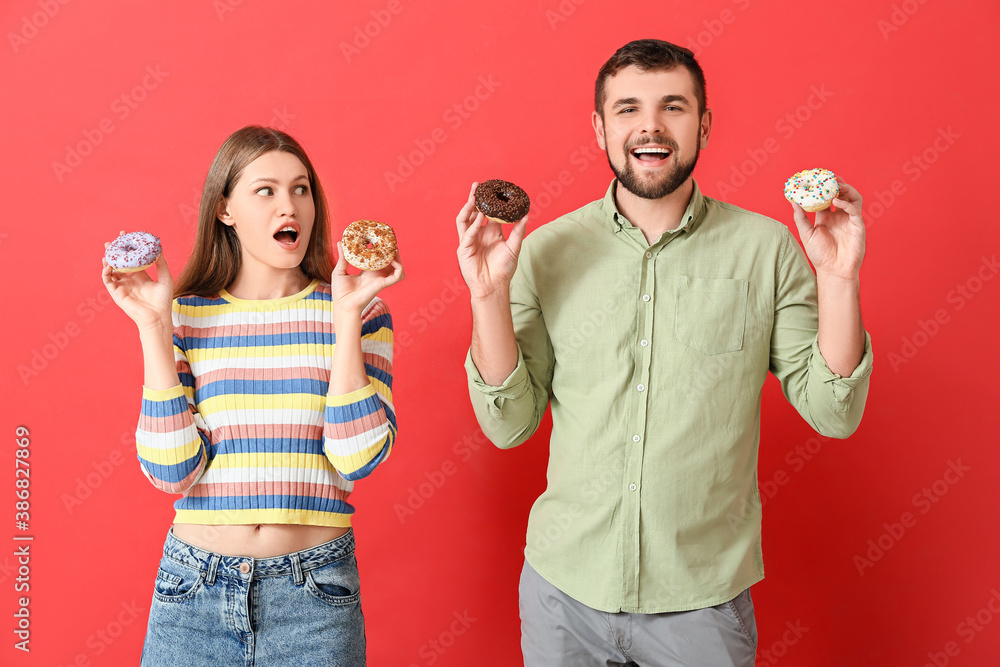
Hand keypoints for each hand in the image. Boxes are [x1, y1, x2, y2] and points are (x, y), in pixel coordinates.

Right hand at [101, 232, 173, 331]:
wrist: (158, 317)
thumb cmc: (164, 301)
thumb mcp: (165, 278)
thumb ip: (161, 264)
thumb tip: (159, 248)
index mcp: (141, 277)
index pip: (133, 260)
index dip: (129, 249)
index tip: (126, 236)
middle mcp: (130, 281)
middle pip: (120, 263)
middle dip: (115, 252)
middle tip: (113, 240)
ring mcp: (123, 287)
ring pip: (111, 270)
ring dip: (108, 260)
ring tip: (108, 250)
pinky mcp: (116, 293)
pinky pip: (108, 280)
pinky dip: (106, 271)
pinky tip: (108, 264)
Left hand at [330, 241, 404, 323]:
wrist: (343, 304)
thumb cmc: (340, 291)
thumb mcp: (340, 270)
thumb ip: (343, 257)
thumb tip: (340, 242)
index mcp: (367, 272)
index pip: (378, 259)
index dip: (380, 249)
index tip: (378, 239)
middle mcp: (376, 275)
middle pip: (390, 261)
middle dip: (391, 251)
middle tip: (389, 241)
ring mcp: (381, 279)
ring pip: (397, 268)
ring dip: (398, 258)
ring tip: (394, 249)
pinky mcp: (383, 284)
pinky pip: (397, 275)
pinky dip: (399, 267)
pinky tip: (394, 260)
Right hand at [456, 182, 527, 299]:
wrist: (494, 286)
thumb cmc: (503, 270)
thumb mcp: (514, 247)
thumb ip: (519, 231)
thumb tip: (526, 214)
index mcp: (490, 232)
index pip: (488, 212)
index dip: (489, 201)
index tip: (493, 189)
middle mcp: (479, 234)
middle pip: (473, 212)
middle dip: (475, 198)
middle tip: (478, 185)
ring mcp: (470, 240)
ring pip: (465, 219)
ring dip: (468, 208)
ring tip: (474, 197)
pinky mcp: (463, 249)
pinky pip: (467, 234)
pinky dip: (474, 225)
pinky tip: (480, 217)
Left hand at [790, 178, 865, 281]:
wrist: (833, 271)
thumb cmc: (820, 255)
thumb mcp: (806, 234)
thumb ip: (800, 218)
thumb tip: (792, 202)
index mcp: (826, 217)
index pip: (825, 197)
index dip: (822, 187)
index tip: (814, 178)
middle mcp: (839, 216)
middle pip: (841, 194)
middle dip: (836, 184)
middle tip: (829, 176)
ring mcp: (849, 220)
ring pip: (852, 198)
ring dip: (846, 189)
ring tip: (837, 184)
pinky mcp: (858, 226)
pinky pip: (855, 210)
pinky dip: (847, 203)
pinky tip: (837, 201)